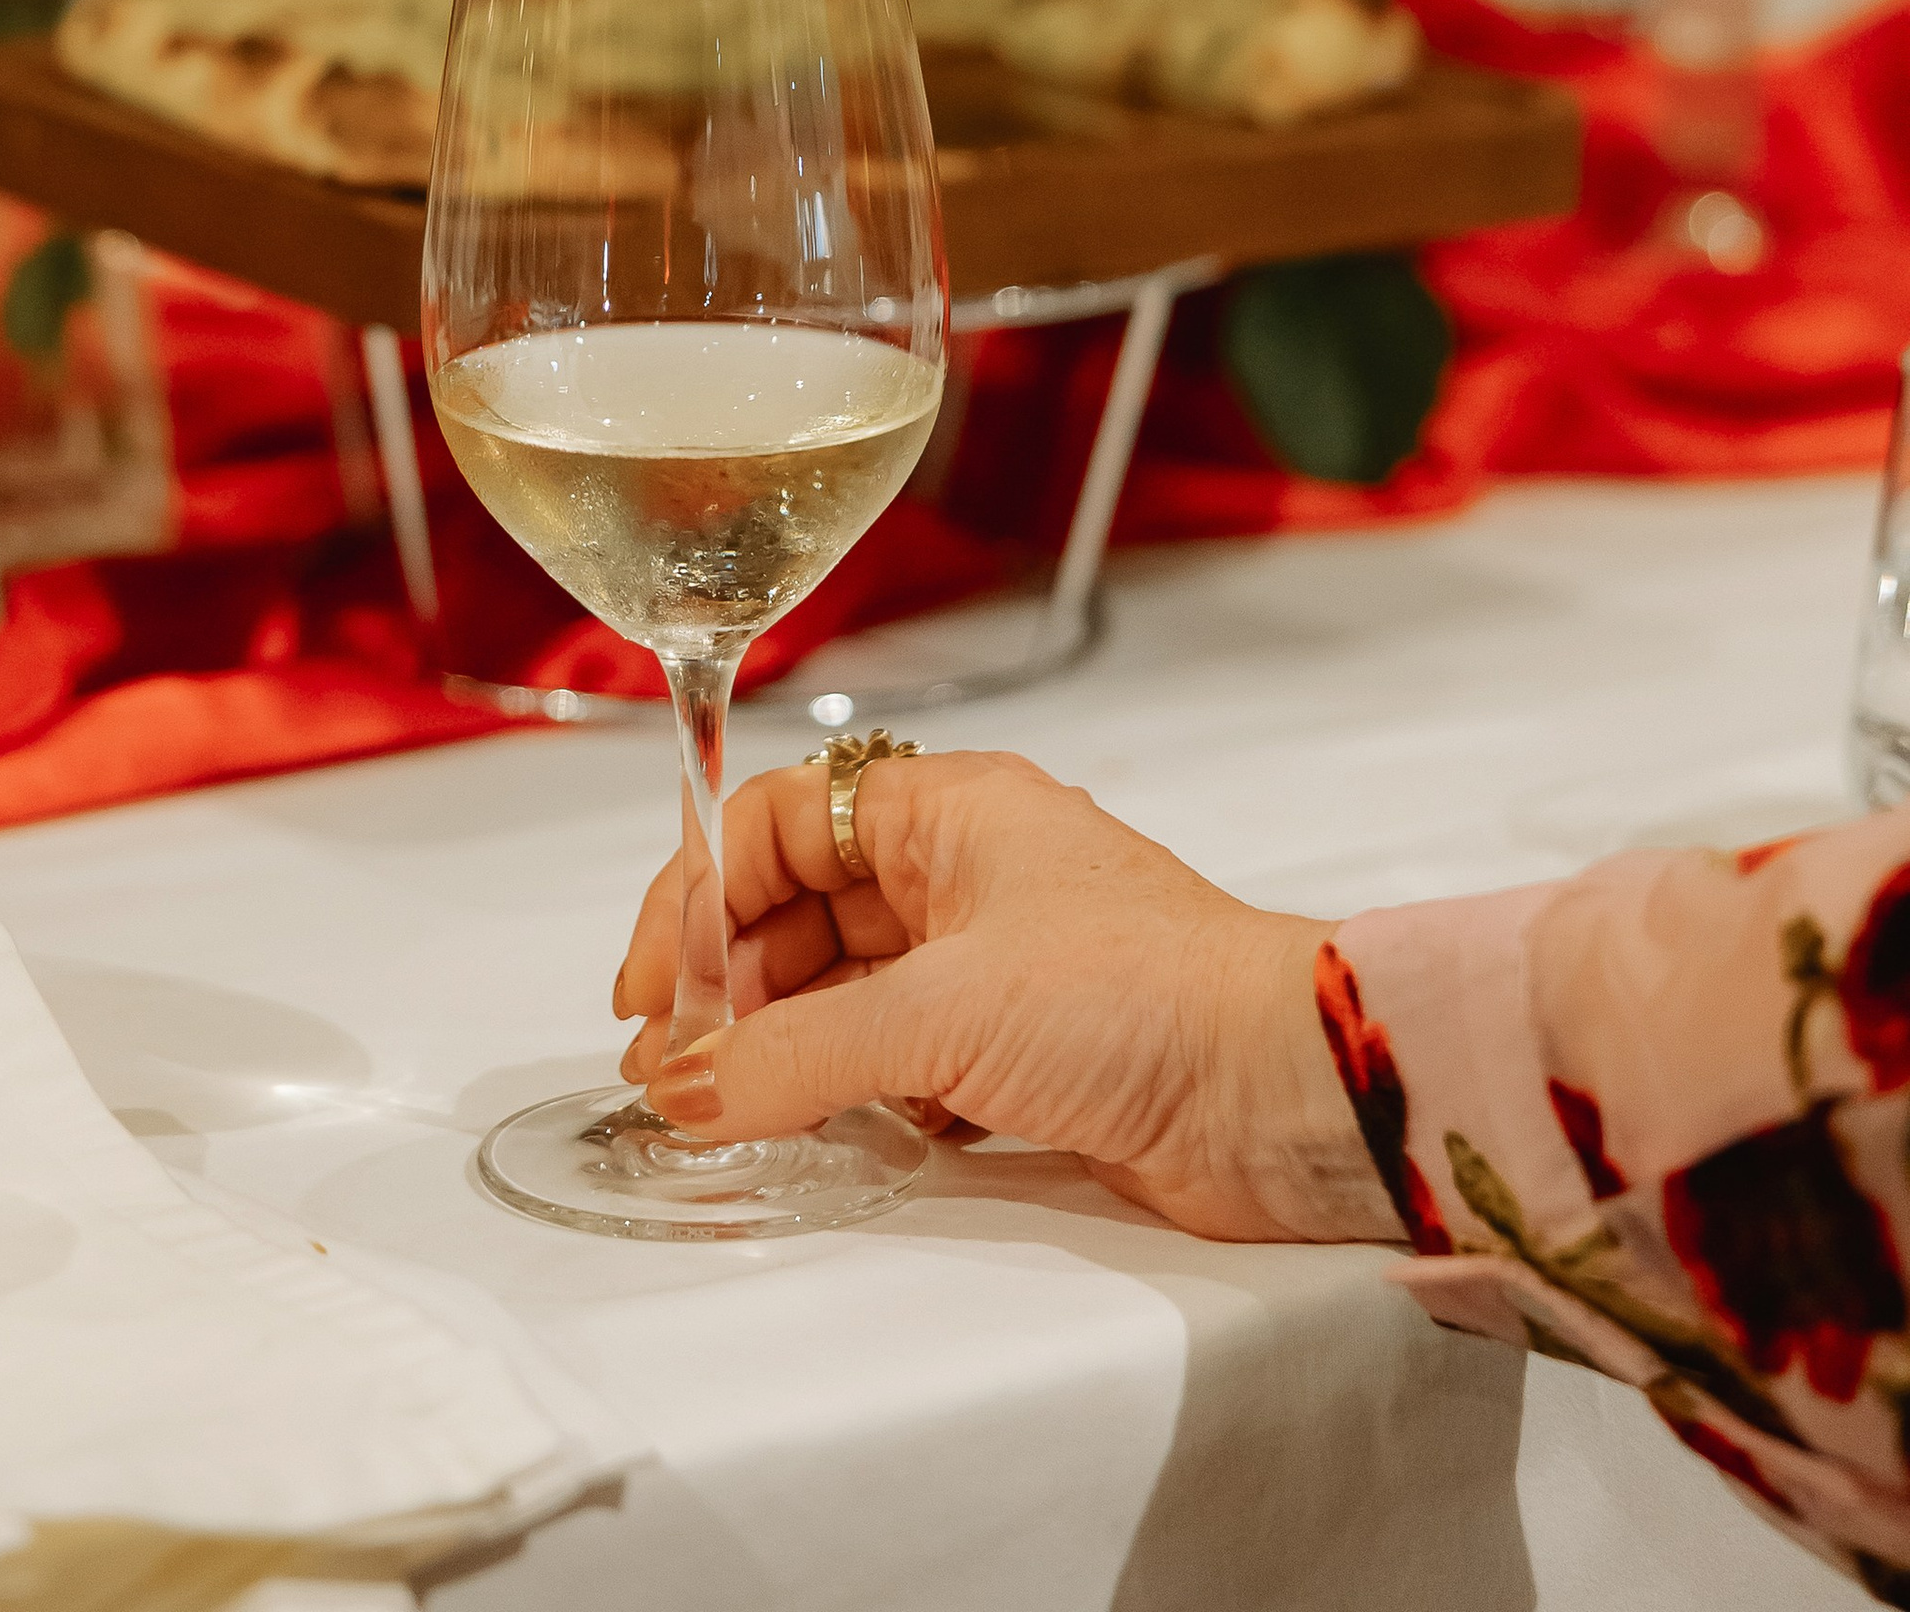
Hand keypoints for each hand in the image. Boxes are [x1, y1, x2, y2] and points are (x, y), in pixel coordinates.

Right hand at [613, 748, 1397, 1244]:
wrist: (1285, 1089)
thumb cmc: (1140, 996)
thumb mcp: (938, 1015)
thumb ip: (792, 1055)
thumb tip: (683, 1087)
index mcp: (946, 807)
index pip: (778, 822)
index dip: (699, 898)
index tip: (651, 991)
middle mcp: (966, 869)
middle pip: (803, 907)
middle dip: (731, 984)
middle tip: (677, 1070)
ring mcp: (997, 959)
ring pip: (849, 986)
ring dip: (787, 1044)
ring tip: (730, 1110)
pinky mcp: (1025, 1046)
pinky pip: (903, 1054)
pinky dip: (858, 1089)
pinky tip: (837, 1128)